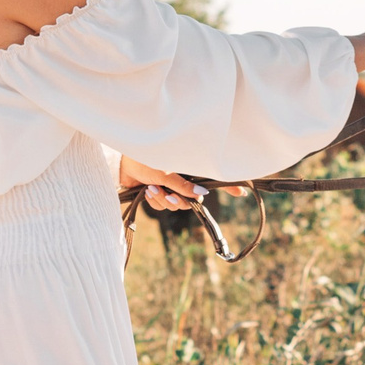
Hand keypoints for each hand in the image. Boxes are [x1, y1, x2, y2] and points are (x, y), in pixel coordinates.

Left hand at [118, 153, 247, 212]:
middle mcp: (181, 178)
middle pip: (190, 200)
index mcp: (188, 168)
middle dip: (178, 201)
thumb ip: (183, 185)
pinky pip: (160, 206)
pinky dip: (154, 199)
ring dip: (162, 199)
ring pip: (174, 206)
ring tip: (152, 188)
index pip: (212, 179)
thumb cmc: (145, 158)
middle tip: (168, 194)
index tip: (242, 191)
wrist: (121, 162)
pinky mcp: (156, 193)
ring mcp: (168, 186)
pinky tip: (147, 190)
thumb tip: (202, 194)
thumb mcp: (166, 173)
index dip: (228, 186)